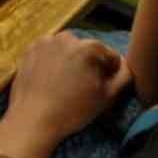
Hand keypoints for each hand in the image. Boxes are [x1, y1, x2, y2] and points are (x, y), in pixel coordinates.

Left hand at [2, 32, 131, 149]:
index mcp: (89, 47)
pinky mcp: (31, 48)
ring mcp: (47, 41)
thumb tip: (126, 63)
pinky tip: (50, 80)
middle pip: (88, 50)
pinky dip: (53, 61)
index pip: (110, 56)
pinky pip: (50, 51)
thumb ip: (124, 76)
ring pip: (68, 50)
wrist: (32, 119)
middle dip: (89, 65)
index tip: (100, 88)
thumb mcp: (106, 97)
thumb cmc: (72, 110)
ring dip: (71, 62)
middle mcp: (68, 37)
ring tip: (64, 85)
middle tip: (81, 88)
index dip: (110, 73)